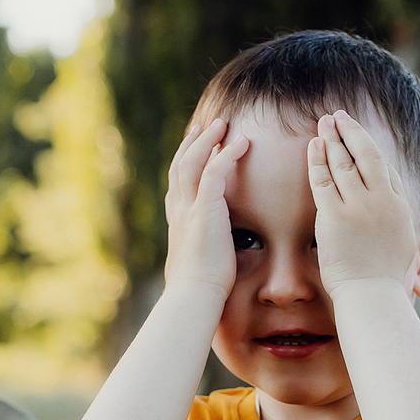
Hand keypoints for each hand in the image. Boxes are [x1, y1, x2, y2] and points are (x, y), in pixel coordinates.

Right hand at [161, 117, 251, 296]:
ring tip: (222, 125)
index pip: (178, 185)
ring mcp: (189, 208)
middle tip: (204, 126)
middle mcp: (180, 210)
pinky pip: (215, 171)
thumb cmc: (201, 288)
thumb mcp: (200, 263)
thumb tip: (212, 256)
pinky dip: (227, 154)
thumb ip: (205, 251)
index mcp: (178, 222)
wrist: (194, 295)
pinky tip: (241, 142)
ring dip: (207, 140)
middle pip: (180, 165)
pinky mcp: (205, 209)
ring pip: (193, 161)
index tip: (194, 151)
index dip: (185, 165)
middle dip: (192, 144)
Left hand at [307, 110, 419, 288]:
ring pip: (344, 162)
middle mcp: (382, 201)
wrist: (372, 296)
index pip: (387, 170)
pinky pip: (323, 179)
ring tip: (325, 121)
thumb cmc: (384, 281)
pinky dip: (318, 158)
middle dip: (353, 132)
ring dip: (333, 138)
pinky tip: (314, 143)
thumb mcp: (404, 249)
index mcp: (401, 207)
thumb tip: (402, 225)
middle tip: (341, 115)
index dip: (371, 150)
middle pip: (368, 155)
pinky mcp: (335, 215)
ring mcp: (359, 206)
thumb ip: (401, 228)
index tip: (359, 138)